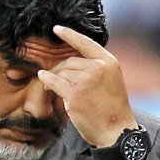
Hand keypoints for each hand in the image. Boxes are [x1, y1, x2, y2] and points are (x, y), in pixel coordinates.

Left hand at [38, 25, 137, 146]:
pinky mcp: (74, 94)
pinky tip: (43, 79)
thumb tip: (73, 64)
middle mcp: (97, 67)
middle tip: (52, 78)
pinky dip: (46, 80)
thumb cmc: (112, 110)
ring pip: (61, 72)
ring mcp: (86, 80)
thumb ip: (97, 69)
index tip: (56, 29)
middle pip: (69, 61)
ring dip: (53, 78)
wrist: (116, 130)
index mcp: (108, 62)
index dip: (69, 35)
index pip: (86, 43)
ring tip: (50, 86)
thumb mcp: (112, 81)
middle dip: (59, 69)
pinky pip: (54, 82)